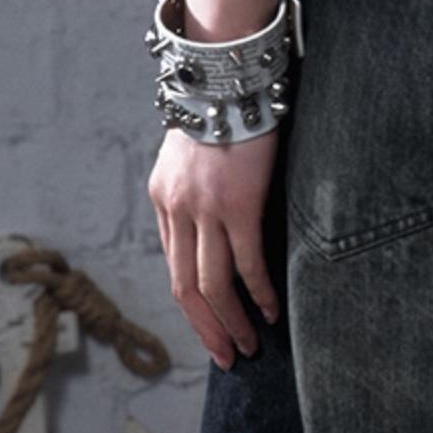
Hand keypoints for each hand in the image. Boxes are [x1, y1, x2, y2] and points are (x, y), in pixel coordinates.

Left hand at [148, 126, 281, 368]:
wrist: (227, 76)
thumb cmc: (220, 110)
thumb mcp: (190, 154)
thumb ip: (193, 191)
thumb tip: (211, 226)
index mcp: (163, 199)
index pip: (174, 266)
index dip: (193, 303)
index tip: (212, 325)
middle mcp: (178, 210)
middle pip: (186, 287)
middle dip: (207, 328)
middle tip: (227, 356)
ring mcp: (206, 209)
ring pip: (212, 284)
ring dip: (231, 321)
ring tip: (250, 345)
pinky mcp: (238, 204)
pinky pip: (246, 262)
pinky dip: (257, 293)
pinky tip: (269, 311)